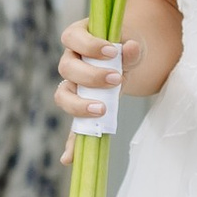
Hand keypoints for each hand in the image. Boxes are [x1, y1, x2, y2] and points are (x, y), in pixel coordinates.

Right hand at [56, 21, 130, 157]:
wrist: (130, 56)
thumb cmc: (126, 45)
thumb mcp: (132, 42)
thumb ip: (131, 48)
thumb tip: (130, 48)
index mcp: (77, 37)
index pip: (71, 37)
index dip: (88, 45)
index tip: (112, 51)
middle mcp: (70, 60)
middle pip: (66, 68)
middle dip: (90, 76)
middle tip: (116, 79)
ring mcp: (72, 84)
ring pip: (64, 95)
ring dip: (80, 105)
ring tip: (103, 109)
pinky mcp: (82, 106)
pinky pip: (72, 124)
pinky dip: (71, 142)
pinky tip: (69, 158)